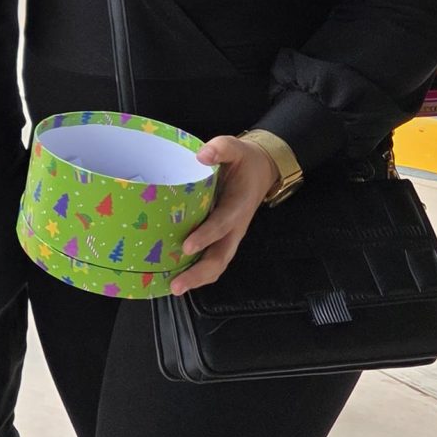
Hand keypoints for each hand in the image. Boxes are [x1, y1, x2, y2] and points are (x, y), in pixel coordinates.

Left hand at [172, 136, 282, 294]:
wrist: (262, 171)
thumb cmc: (244, 161)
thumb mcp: (235, 148)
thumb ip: (222, 148)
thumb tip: (202, 155)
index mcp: (237, 206)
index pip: (222, 224)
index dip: (206, 236)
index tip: (187, 246)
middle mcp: (235, 227)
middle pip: (221, 257)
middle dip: (199, 273)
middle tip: (177, 285)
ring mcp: (230, 236)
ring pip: (217, 264)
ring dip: (198, 278)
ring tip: (174, 288)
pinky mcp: (223, 239)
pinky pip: (212, 260)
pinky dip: (197, 272)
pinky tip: (177, 277)